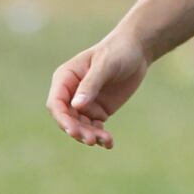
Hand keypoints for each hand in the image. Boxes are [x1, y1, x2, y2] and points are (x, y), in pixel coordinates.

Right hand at [46, 32, 150, 149]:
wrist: (137, 50)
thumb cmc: (118, 51)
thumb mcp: (105, 65)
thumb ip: (91, 84)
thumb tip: (76, 106)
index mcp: (65, 78)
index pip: (56, 103)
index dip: (62, 119)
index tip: (73, 131)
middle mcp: (71, 93)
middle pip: (67, 118)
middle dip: (77, 131)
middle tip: (91, 140)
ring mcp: (84, 103)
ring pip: (81, 126)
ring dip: (89, 136)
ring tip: (105, 141)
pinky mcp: (98, 111)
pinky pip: (95, 128)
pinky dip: (100, 136)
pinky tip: (109, 143)